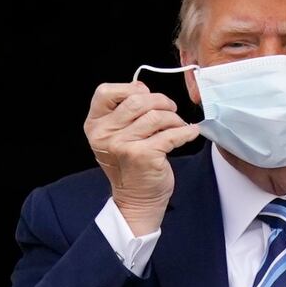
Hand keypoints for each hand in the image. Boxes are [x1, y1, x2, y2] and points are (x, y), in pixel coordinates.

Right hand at [84, 81, 199, 234]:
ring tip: (178, 125)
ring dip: (174, 118)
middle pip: (137, 100)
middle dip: (160, 101)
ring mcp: (123, 145)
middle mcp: (105, 134)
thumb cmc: (130, 165)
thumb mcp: (116, 136)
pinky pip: (171, 133)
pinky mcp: (143, 156)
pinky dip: (186, 131)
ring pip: (156, 115)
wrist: (136, 200)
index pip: (106, 91)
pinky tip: (190, 133)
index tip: (146, 95)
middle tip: (171, 109)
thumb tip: (142, 87)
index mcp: (95, 125)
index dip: (130, 88)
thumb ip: (124, 112)